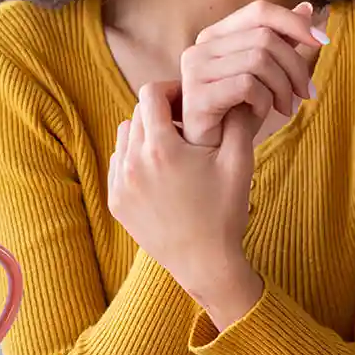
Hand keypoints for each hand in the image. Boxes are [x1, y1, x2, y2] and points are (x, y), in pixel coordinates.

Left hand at [108, 81, 262, 326]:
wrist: (205, 264)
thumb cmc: (225, 212)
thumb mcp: (239, 164)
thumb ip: (237, 122)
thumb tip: (235, 93)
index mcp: (161, 148)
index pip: (150, 94)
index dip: (170, 90)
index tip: (187, 102)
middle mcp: (133, 162)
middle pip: (137, 113)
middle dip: (159, 112)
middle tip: (183, 124)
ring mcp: (120, 183)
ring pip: (124, 137)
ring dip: (144, 134)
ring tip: (172, 148)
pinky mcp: (116, 201)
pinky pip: (118, 163)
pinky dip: (134, 159)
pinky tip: (160, 172)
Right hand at [179, 0, 327, 148]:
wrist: (212, 152)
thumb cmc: (236, 111)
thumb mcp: (265, 72)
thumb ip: (281, 40)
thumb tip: (307, 8)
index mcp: (215, 35)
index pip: (259, 11)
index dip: (294, 22)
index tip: (323, 43)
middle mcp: (200, 47)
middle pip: (265, 37)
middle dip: (295, 66)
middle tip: (305, 94)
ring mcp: (194, 70)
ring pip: (259, 60)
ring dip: (283, 87)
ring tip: (285, 107)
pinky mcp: (197, 96)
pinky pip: (247, 85)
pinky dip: (263, 100)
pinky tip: (260, 113)